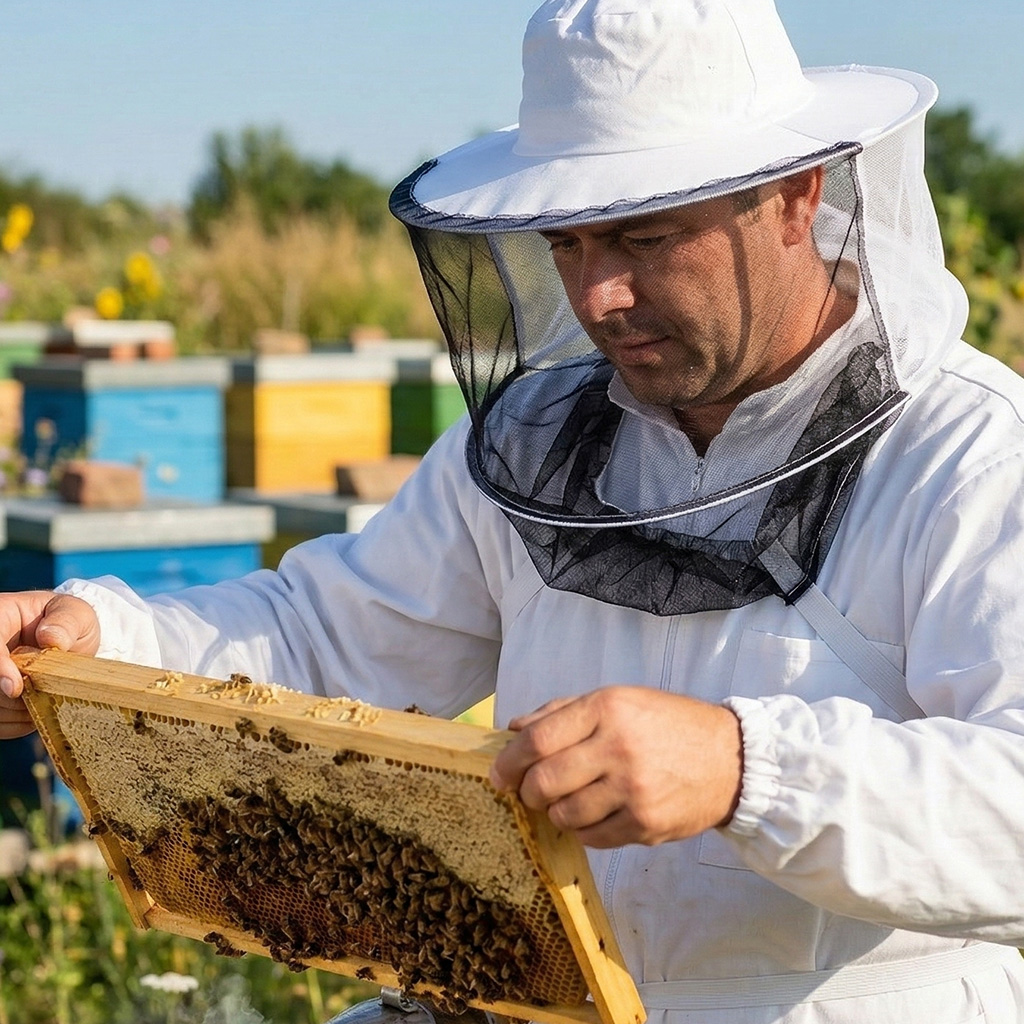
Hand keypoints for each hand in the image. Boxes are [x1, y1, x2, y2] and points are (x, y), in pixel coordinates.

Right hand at [0, 592, 99, 738]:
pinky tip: (37, 710)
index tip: (14, 688)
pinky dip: (17, 724)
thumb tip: (50, 639)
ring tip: (46, 697)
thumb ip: (66, 622)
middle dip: (9, 696)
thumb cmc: (70, 622)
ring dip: (16, 712)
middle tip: (41, 693)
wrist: (70, 641)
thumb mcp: (76, 613)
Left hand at [489, 686, 742, 847]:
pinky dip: (584, 830)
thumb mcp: (618, 700)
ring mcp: (633, 790)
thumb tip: (514, 729)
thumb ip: (563, 712)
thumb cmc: (667, 724)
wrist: (730, 759)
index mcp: (607, 709)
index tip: (499, 774)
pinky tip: (596, 814)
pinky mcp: (645, 825)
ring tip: (569, 801)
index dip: (509, 761)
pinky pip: (593, 838)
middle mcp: (618, 748)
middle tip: (530, 792)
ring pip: (564, 815)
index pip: (538, 739)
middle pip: (544, 782)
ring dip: (556, 812)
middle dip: (527, 792)